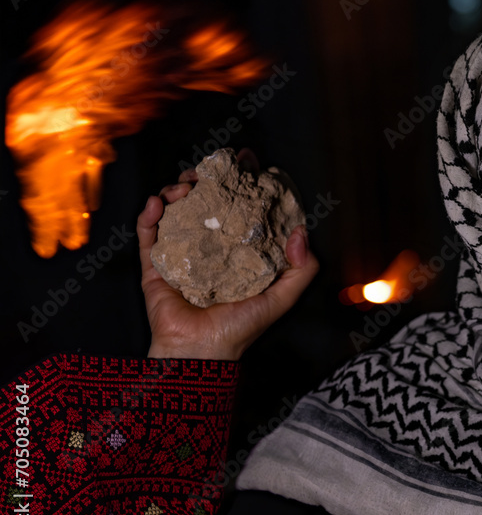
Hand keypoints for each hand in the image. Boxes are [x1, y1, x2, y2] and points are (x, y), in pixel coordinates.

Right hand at [139, 150, 319, 359]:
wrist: (200, 351)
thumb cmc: (241, 328)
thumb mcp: (282, 297)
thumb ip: (300, 268)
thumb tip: (301, 232)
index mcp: (238, 253)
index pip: (241, 210)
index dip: (245, 185)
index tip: (250, 162)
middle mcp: (210, 250)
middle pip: (206, 203)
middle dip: (207, 180)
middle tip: (212, 168)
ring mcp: (180, 255)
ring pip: (176, 211)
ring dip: (177, 191)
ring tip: (184, 187)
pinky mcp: (155, 266)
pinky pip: (147, 236)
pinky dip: (149, 216)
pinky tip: (158, 203)